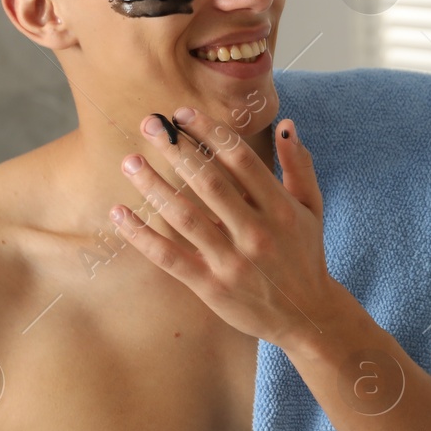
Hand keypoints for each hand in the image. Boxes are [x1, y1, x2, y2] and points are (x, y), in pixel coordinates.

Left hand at [111, 107, 333, 343]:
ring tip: (130, 161)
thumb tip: (285, 123)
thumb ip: (298, 165)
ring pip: (184, 217)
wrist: (307, 316)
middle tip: (149, 124)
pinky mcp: (211, 287)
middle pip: (209, 183)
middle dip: (177, 150)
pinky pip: (170, 257)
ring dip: (154, 186)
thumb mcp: (311, 208)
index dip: (210, 133)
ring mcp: (232, 261)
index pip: (240, 160)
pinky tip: (119, 214)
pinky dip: (142, 236)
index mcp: (280, 208)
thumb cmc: (305, 254)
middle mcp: (256, 232)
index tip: (182, 114)